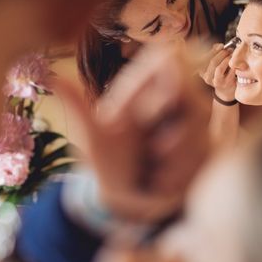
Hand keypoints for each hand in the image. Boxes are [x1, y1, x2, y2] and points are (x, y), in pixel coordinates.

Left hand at [55, 41, 210, 222]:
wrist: (129, 202)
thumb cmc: (111, 162)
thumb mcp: (93, 137)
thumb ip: (78, 106)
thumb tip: (49, 75)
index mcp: (150, 91)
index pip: (170, 59)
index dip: (156, 83)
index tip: (126, 113)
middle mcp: (179, 105)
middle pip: (191, 100)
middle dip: (164, 132)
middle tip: (147, 149)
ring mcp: (199, 129)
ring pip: (195, 136)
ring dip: (167, 162)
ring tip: (150, 170)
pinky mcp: (211, 154)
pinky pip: (202, 160)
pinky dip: (174, 177)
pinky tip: (161, 181)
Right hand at [198, 44, 235, 101]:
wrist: (227, 88)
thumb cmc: (221, 72)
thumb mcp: (215, 63)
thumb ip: (214, 52)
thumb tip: (218, 45)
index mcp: (202, 70)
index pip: (204, 58)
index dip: (213, 50)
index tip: (221, 45)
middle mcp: (207, 77)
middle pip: (212, 62)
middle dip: (222, 53)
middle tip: (229, 49)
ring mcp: (216, 82)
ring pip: (219, 67)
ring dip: (226, 59)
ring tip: (231, 55)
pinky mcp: (226, 83)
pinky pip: (230, 71)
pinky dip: (233, 64)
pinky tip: (235, 62)